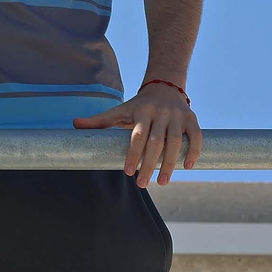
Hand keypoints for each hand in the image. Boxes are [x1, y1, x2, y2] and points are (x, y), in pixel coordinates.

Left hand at [73, 81, 201, 186]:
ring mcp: (178, 116)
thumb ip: (100, 120)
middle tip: (143, 184)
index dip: (133, 154)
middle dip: (150, 164)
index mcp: (141, 111)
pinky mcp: (192, 119)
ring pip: (176, 141)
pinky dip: (194, 151)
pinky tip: (188, 166)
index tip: (128, 172)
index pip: (137, 135)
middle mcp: (160, 113)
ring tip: (163, 181)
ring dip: (171, 163)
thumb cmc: (138, 106)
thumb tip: (74, 124)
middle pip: (156, 142)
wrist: (163, 87)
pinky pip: (196, 136)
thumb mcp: (119, 111)